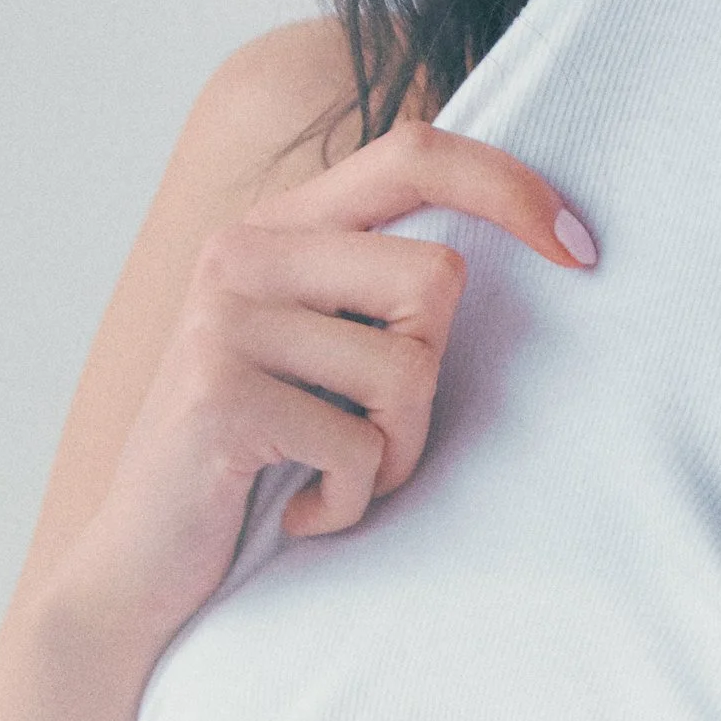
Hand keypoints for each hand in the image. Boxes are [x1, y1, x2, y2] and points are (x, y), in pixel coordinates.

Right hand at [63, 122, 596, 652]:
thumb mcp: (323, 344)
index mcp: (280, 222)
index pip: (415, 151)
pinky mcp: (220, 396)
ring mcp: (223, 319)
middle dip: (431, 379)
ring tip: (330, 474)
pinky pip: (362, 449)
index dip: (511, 187)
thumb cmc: (266, 454)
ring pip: (410, 370)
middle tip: (371, 431)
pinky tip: (300, 513)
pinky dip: (351, 503)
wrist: (139, 569)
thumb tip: (544, 227)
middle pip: (436, 277)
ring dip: (394, 453)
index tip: (582, 247)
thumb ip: (385, 280)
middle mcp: (243, 249)